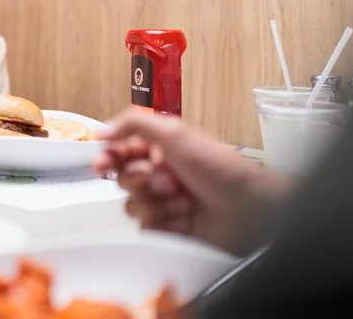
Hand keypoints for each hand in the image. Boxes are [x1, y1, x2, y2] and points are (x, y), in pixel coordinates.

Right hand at [91, 110, 291, 254]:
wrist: (251, 211)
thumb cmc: (222, 169)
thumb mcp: (175, 133)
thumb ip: (134, 124)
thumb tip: (102, 129)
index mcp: (159, 149)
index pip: (120, 151)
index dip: (107, 157)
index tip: (101, 164)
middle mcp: (160, 175)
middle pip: (123, 180)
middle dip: (142, 181)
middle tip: (165, 179)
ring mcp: (164, 203)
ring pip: (132, 206)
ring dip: (156, 204)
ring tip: (182, 200)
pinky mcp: (169, 229)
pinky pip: (146, 229)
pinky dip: (165, 224)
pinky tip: (184, 219)